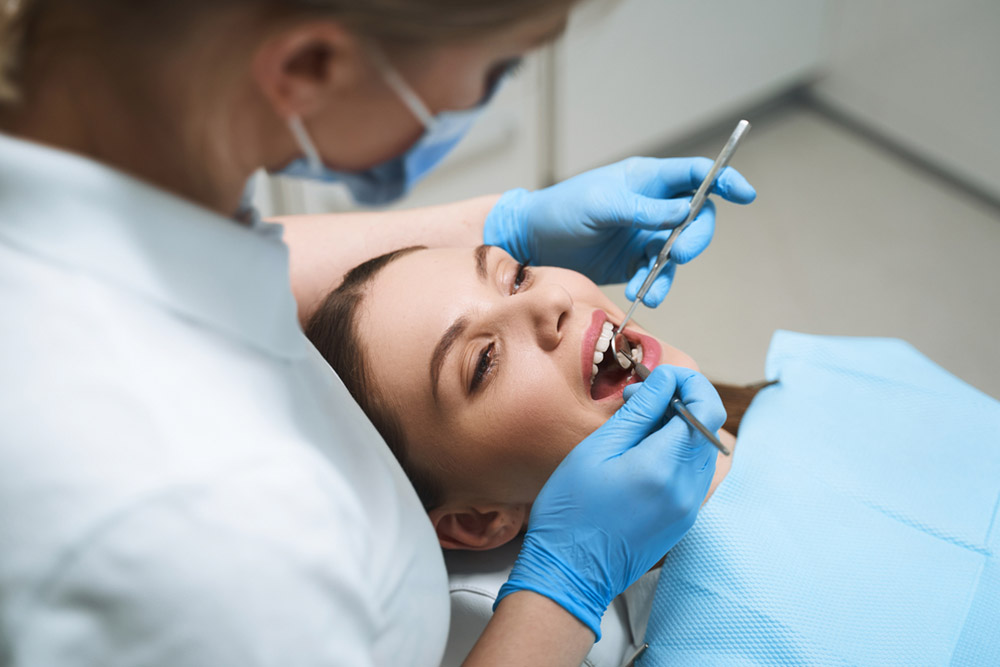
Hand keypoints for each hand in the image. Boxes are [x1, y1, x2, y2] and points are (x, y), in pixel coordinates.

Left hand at [483, 156, 754, 305]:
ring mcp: (643, 234)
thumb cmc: (562, 210)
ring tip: (651, 284)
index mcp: (646, 179)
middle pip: (696, 217)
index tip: (745, 194)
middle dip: (695, 237)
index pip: (696, 174)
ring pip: (678, 250)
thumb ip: (643, 210)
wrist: (531, 241)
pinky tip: (639, 293)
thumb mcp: (601, 205)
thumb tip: (685, 212)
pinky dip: (654, 285)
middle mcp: (651, 205)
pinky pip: (657, 274)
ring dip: (671, 268)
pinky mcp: (632, 261)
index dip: (724, 180)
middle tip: (678, 255)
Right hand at [495, 365, 724, 637]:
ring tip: (639, 425)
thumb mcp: (596, 450)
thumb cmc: (571, 510)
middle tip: (639, 396)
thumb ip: (638, 412)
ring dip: (681, 425)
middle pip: (709, 426)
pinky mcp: (685, 519)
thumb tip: (665, 380)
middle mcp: (688, 488)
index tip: (659, 375)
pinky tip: (644, 453)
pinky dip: (678, 451)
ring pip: (704, 448)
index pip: (705, 407)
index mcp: (665, 466)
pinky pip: (695, 472)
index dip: (689, 381)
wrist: (570, 572)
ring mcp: (690, 507)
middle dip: (682, 400)